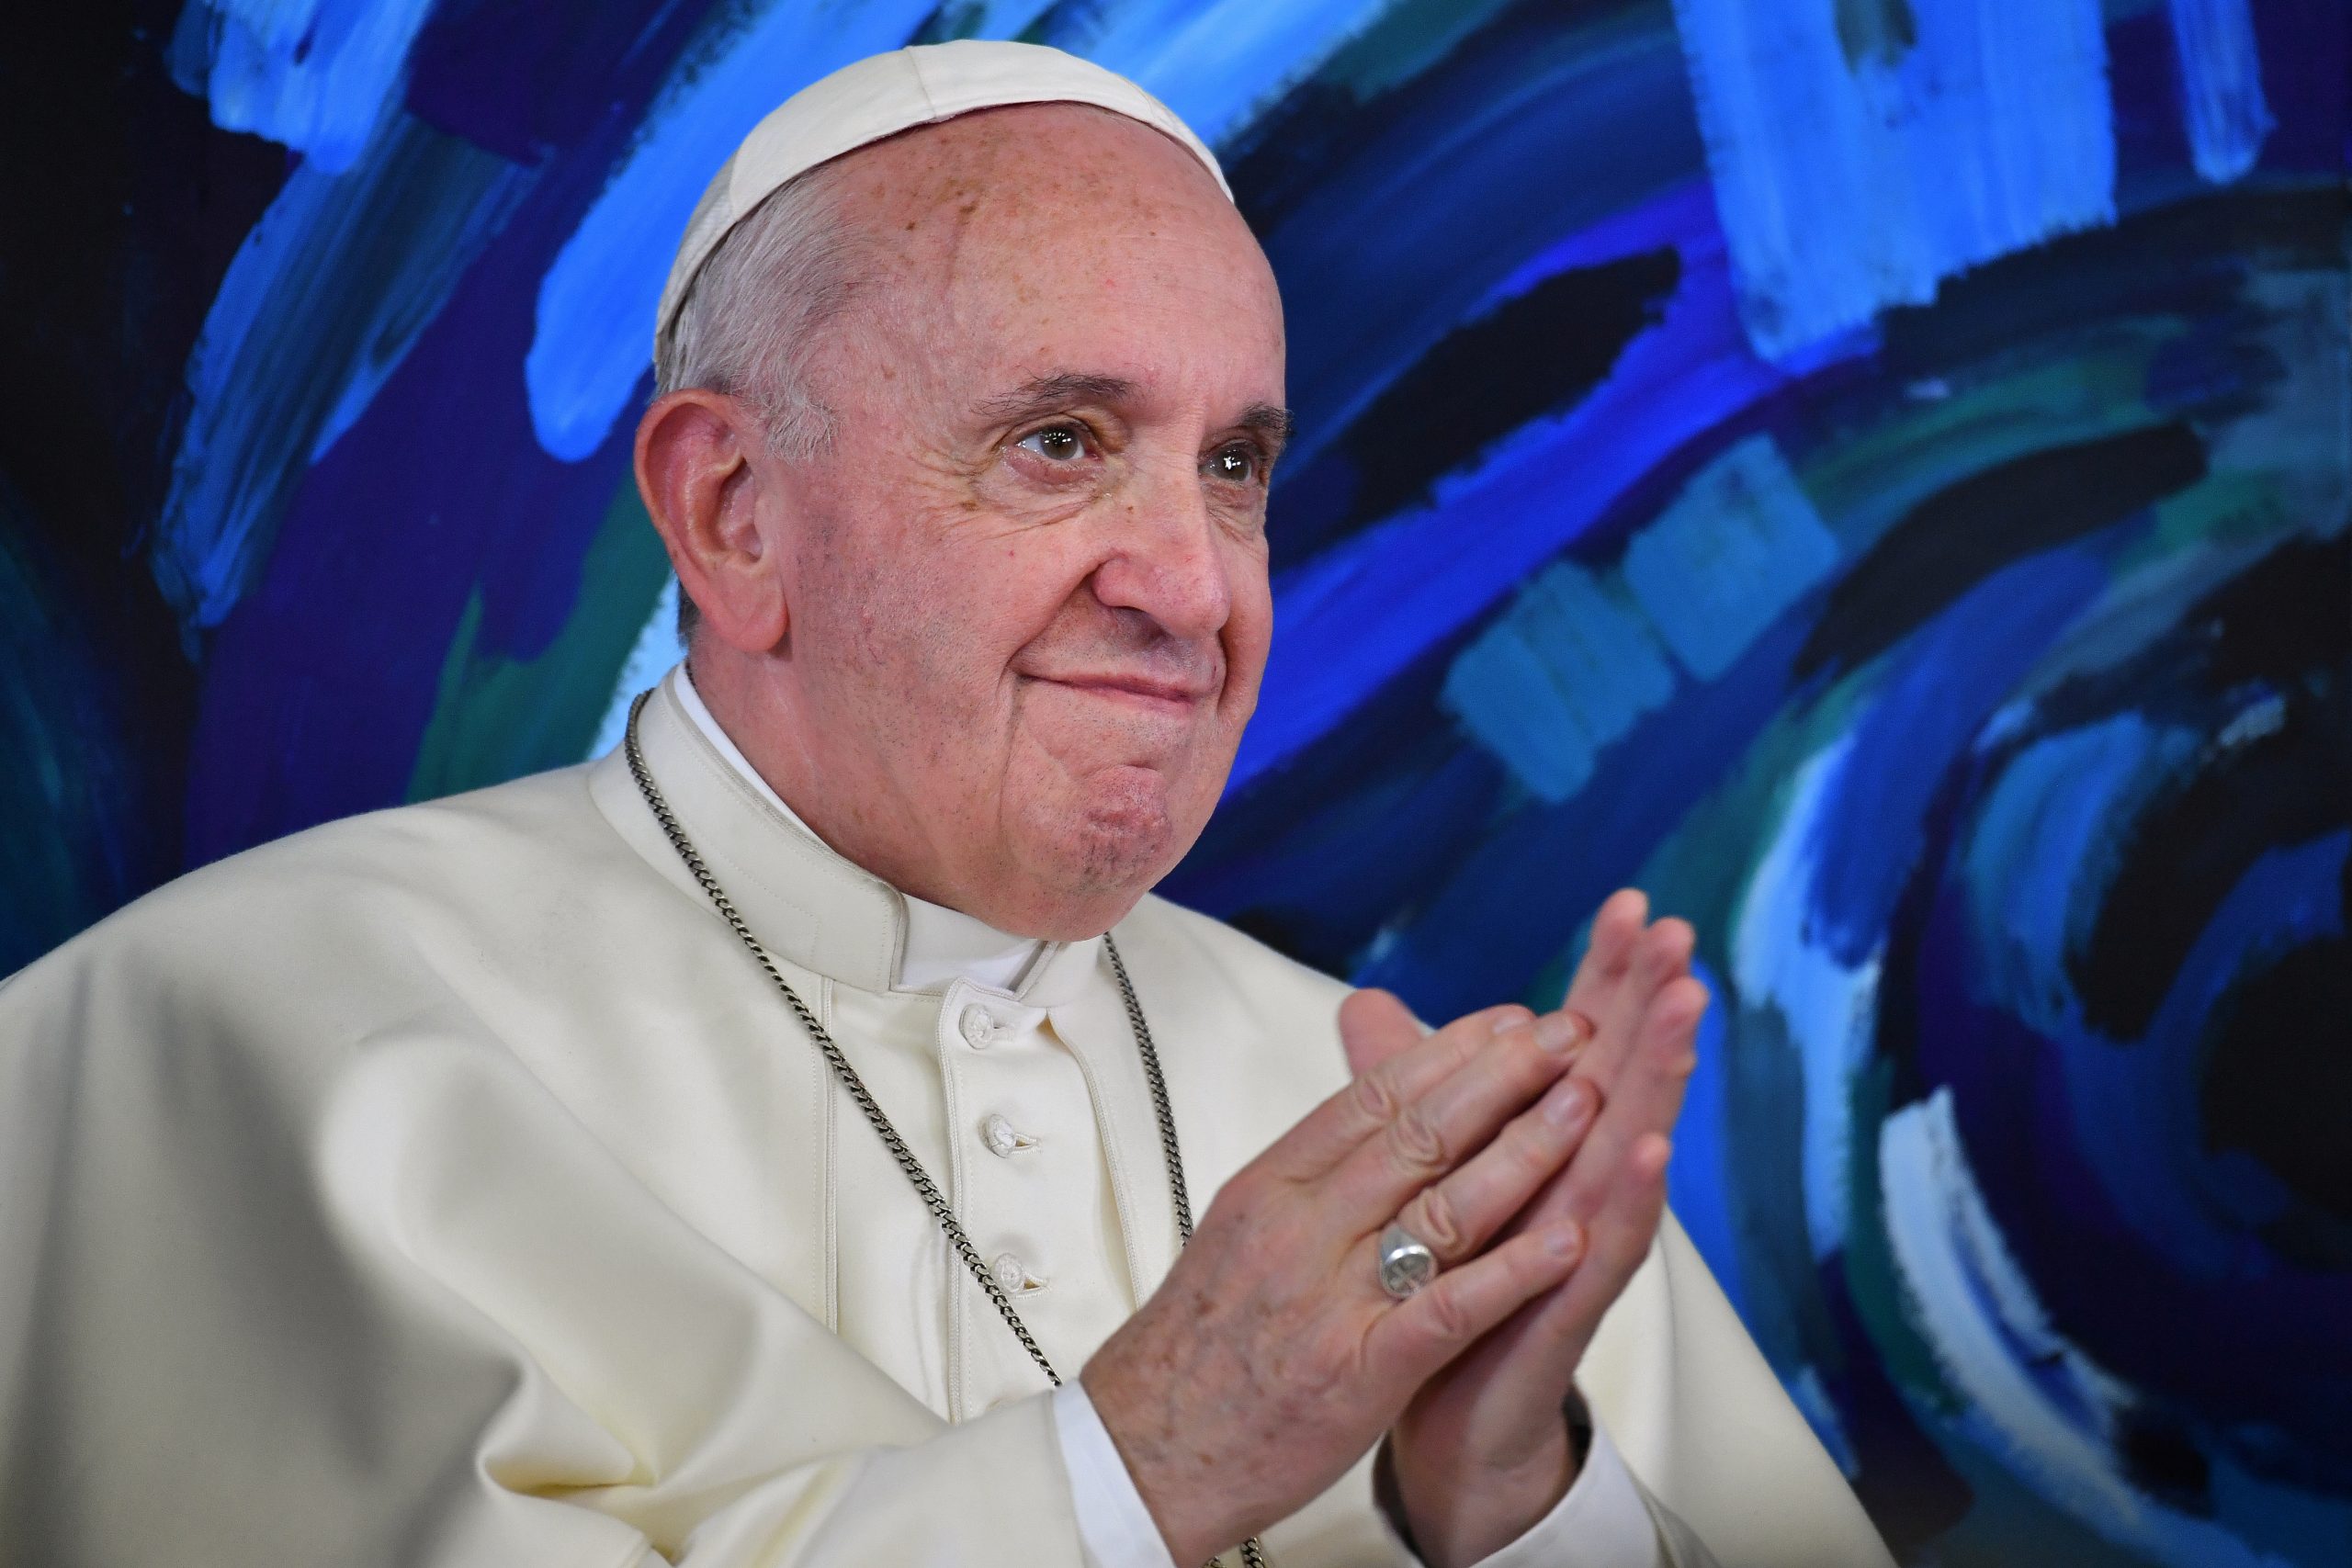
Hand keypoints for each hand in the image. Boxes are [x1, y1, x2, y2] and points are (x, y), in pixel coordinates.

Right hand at [1081, 1000, 1604, 1561]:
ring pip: (1442, 1206)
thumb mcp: (1241, 1229)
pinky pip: (1448, 1310)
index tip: (1513, 1018)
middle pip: (1416, 1131)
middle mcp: (1299, 1227)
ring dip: (1524, 1151)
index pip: (1373, 1095)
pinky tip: (1568, 1241)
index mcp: (1271, 1185)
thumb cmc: (1198, 1345)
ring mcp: (1330, 1299)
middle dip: (1505, 1074)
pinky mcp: (1359, 1373)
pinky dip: (1513, 1271)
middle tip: (1573, 1033)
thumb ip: (1312, 1171)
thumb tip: (1372, 1108)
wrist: (1144, 1451)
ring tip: (1586, 1107)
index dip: (1452, 1049)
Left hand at [1355, 891, 1707, 1567]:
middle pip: (1617, 1073)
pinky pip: (1603, 1247)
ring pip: (1626, 1144)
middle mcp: (1570, 1182)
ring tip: (1686, 1008)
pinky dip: (1630, 1196)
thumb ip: (1404, 1088)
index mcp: (1537, 1141)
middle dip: (1649, 1001)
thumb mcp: (1420, 1171)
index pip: (1578, 1040)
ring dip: (1658, 1076)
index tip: (1632, 901)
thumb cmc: (1445, 1286)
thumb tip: (1368, 1003)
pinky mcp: (1566, 1306)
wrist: (1445, 1415)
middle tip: (1680, 930)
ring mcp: (1577, 1241)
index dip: (1603, 974)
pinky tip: (1649, 1147)